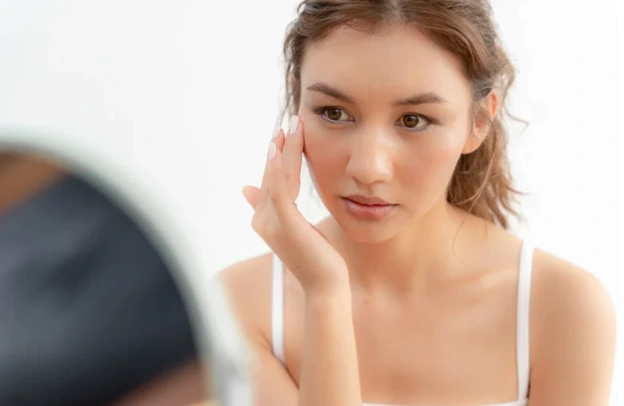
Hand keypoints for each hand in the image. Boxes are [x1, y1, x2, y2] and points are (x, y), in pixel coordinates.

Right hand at [242, 116, 348, 294]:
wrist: (326, 286)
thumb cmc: (319, 259)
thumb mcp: (298, 229)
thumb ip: (280, 209)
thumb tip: (247, 189)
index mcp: (266, 220)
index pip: (271, 181)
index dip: (277, 156)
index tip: (286, 134)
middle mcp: (263, 220)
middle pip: (271, 175)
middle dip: (280, 147)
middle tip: (291, 121)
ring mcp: (271, 223)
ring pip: (276, 177)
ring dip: (283, 149)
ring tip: (292, 126)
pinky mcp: (285, 224)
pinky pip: (279, 190)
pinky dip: (277, 167)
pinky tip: (280, 147)